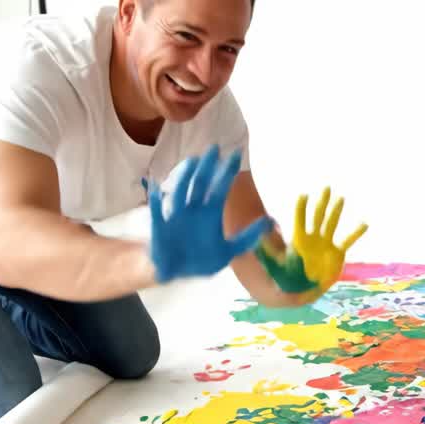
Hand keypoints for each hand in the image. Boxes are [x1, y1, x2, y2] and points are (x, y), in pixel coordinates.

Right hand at [148, 146, 273, 282]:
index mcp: (210, 213)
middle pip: (201, 183)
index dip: (227, 172)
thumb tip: (269, 222)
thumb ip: (247, 238)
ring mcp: (176, 215)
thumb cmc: (201, 259)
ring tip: (192, 161)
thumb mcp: (228, 251)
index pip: (221, 188)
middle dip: (208, 166)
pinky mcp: (160, 226)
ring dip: (185, 176)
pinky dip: (154, 199)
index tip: (236, 154)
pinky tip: (155, 186)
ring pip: (181, 191)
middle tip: (215, 148)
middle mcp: (194, 209)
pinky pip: (156, 211)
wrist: (177, 273)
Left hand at [257, 187, 367, 296]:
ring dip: (336, 212)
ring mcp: (326, 244)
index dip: (301, 209)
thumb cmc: (287, 278)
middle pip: (318, 216)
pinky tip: (364, 224)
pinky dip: (356, 233)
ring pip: (332, 224)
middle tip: (326, 188)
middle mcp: (313, 238)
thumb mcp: (276, 266)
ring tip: (341, 198)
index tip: (303, 196)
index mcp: (299, 240)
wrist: (302, 289)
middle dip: (322, 203)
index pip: (300, 220)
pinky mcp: (337, 253)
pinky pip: (348, 241)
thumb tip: (257, 240)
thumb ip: (269, 253)